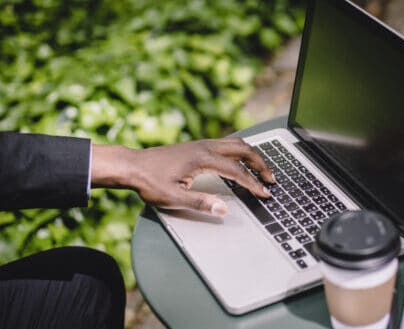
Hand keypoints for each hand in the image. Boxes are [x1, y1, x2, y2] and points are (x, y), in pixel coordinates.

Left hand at [91, 138, 274, 216]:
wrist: (131, 166)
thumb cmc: (149, 182)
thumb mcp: (173, 197)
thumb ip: (200, 203)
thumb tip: (223, 210)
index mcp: (202, 158)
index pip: (237, 171)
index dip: (254, 184)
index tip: (265, 194)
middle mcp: (205, 146)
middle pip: (243, 150)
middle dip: (261, 165)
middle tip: (271, 179)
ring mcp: (202, 143)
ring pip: (237, 144)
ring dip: (252, 156)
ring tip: (262, 170)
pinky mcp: (198, 145)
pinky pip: (227, 144)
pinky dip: (241, 152)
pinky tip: (241, 162)